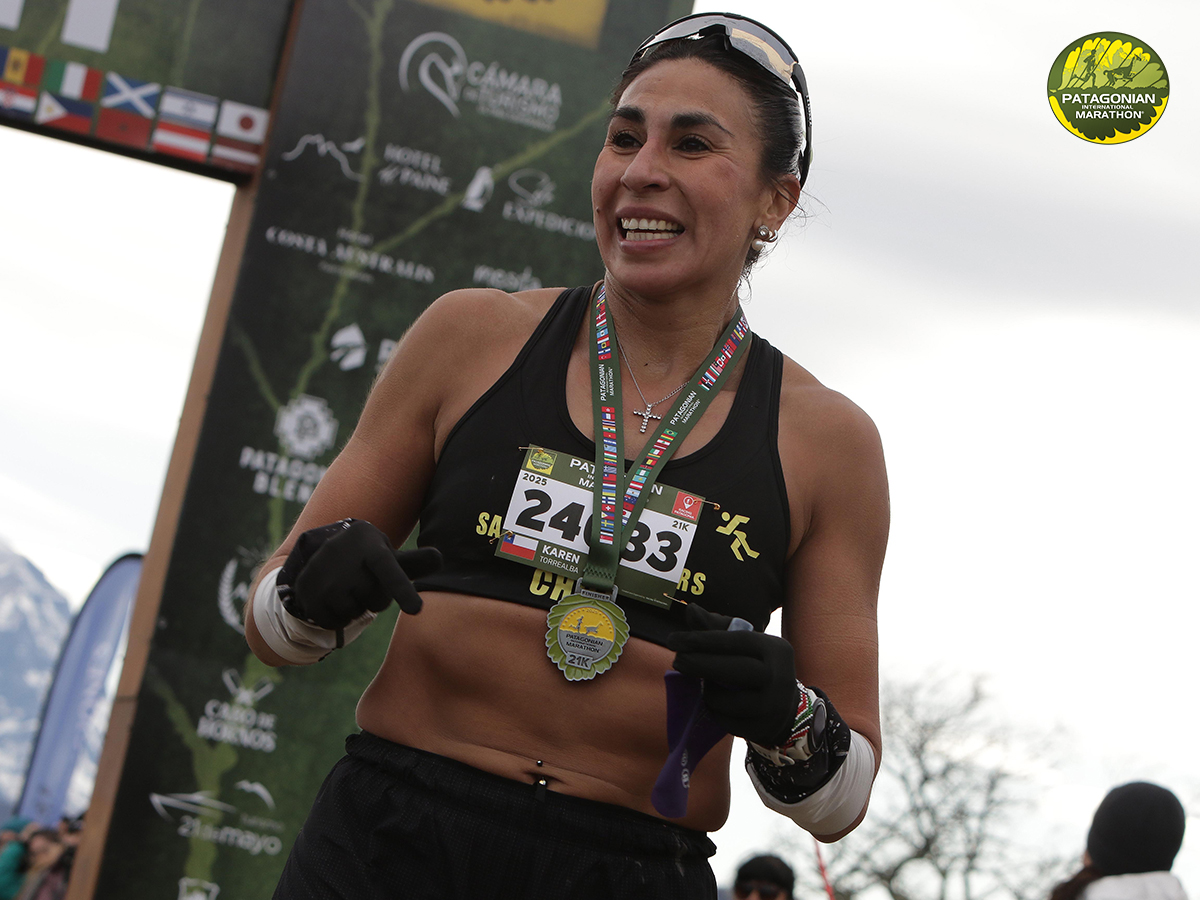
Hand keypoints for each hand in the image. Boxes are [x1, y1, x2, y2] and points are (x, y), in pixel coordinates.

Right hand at [278, 519, 441, 629]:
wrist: (322, 550)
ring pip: (354, 612)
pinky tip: (332, 598)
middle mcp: (345, 557)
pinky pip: (334, 621)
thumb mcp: (389, 556)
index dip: (402, 590)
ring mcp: (323, 574)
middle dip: (375, 597)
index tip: (417, 610)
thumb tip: (439, 558)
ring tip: (347, 587)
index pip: (390, 571)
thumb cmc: (368, 557)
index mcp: (371, 547)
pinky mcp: (306, 591)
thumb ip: (416, 562)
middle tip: (364, 581)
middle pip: (376, 600)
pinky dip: (337, 616)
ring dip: (355, 607)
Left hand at [666, 603, 800, 747]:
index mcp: (775, 649)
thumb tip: (690, 609)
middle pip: (733, 669)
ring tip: (704, 684)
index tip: (673, 640)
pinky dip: (714, 711)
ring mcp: (772, 706)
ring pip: (726, 699)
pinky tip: (715, 703)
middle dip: (699, 664)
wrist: (786, 708)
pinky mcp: (762, 729)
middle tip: (676, 660)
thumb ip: (716, 627)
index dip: (702, 639)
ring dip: (708, 692)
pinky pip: (726, 721)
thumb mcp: (745, 644)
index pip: (735, 640)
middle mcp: (779, 677)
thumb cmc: (757, 666)